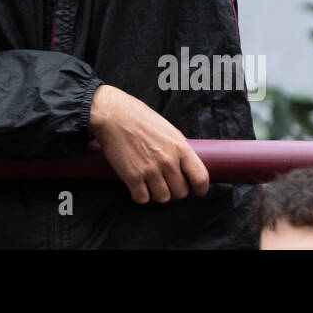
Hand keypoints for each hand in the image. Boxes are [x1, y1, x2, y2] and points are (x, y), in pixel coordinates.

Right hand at [89, 85, 209, 203]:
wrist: (113, 114)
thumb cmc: (139, 118)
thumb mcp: (168, 129)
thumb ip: (179, 149)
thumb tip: (187, 166)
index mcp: (180, 147)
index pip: (200, 178)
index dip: (199, 189)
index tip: (195, 190)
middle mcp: (167, 161)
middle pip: (181, 192)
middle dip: (175, 190)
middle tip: (167, 183)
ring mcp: (149, 170)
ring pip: (163, 198)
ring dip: (158, 193)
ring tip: (151, 183)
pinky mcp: (132, 177)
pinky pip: (142, 198)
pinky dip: (140, 195)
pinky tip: (138, 185)